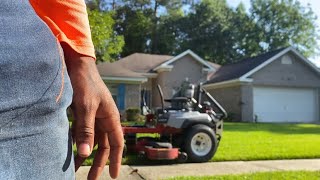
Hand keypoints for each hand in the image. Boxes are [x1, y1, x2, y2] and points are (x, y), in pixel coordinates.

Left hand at [62, 44, 123, 178]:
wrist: (76, 64)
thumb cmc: (85, 83)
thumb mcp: (86, 107)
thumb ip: (85, 130)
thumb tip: (85, 153)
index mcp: (111, 117)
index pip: (117, 144)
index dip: (115, 160)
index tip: (112, 176)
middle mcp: (104, 118)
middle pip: (104, 145)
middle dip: (98, 162)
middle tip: (90, 178)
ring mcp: (93, 116)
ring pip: (92, 140)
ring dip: (85, 153)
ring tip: (75, 168)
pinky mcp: (82, 113)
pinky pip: (82, 132)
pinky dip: (77, 142)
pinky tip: (69, 150)